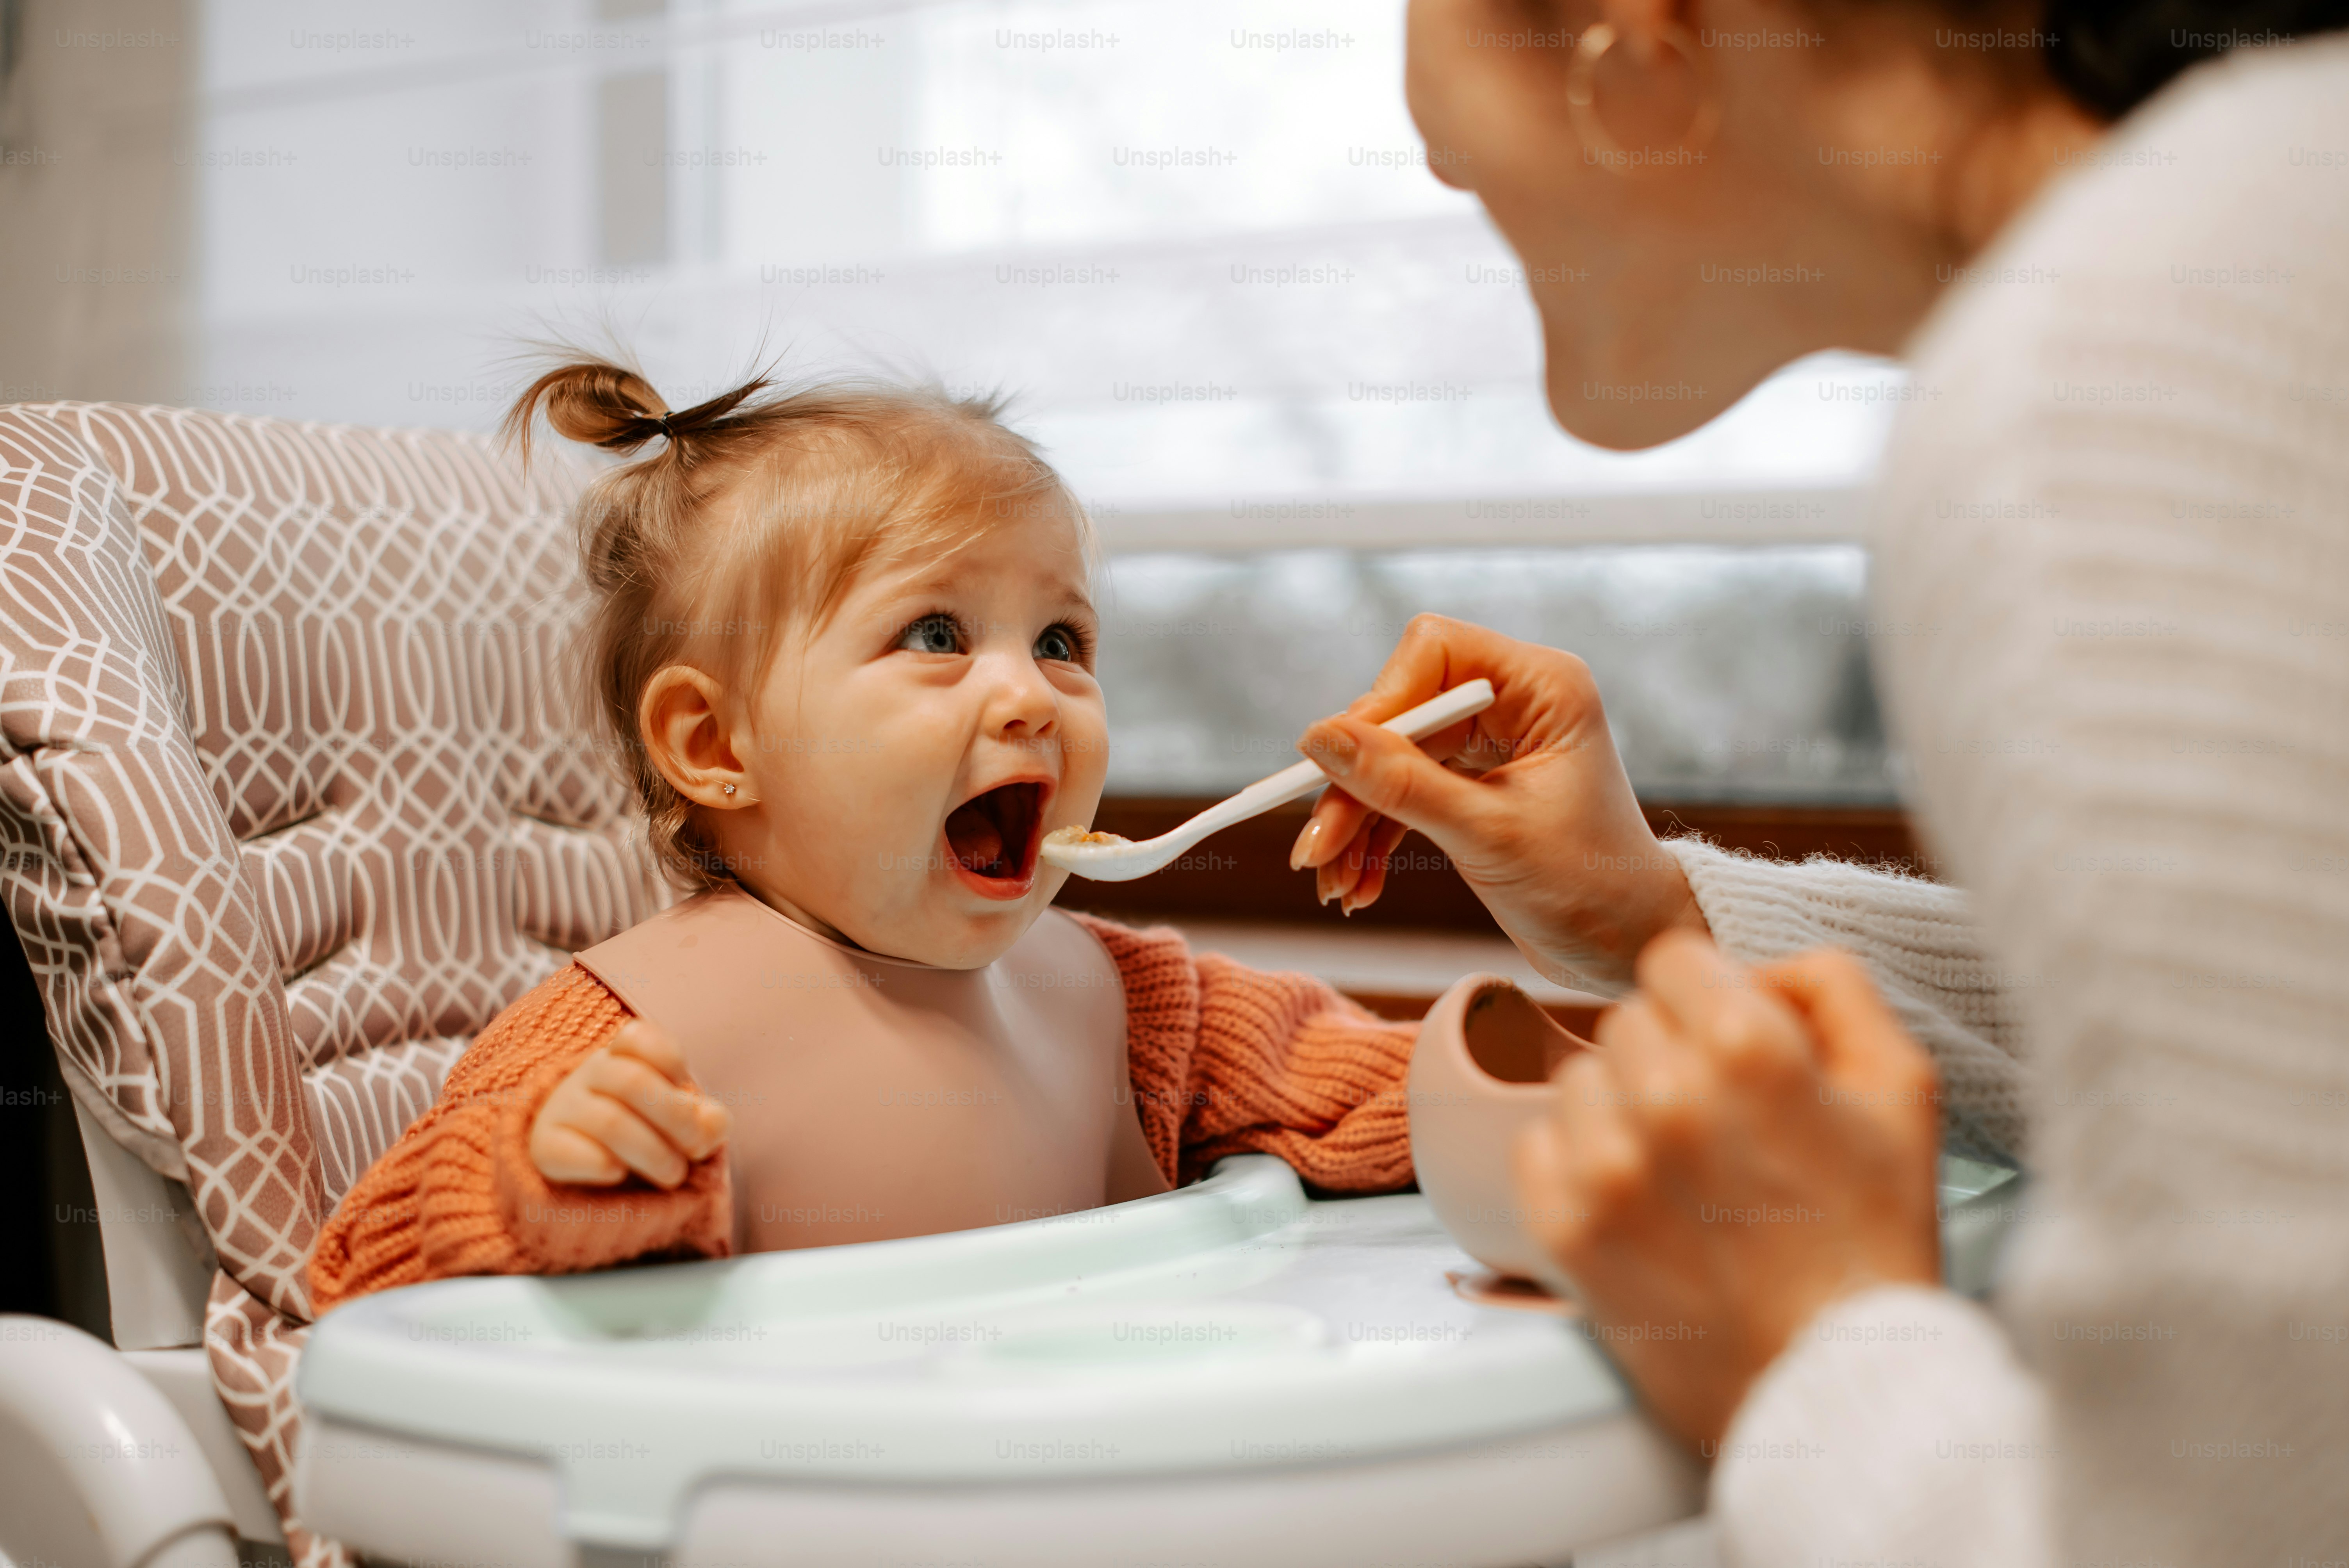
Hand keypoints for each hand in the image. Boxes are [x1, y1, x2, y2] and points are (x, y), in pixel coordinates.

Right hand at [528, 1019, 730, 1187]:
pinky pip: (568, 1153)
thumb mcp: (685, 1124)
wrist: (589, 1166)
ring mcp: (562, 1109)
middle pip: (633, 1083)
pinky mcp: (543, 1148)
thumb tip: (710, 1126)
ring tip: (672, 1175)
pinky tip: (618, 1173)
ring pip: (610, 1122)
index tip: (681, 1085)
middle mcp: (589, 1076)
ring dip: (653, 1153)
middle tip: (693, 1153)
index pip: (637, 1037)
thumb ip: (709, 1122)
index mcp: (622, 1056)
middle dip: (675, 1119)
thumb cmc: (648, 1134)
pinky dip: (602, 1165)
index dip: (670, 1061)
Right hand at [1292, 614, 1705, 992]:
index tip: (1333, 768)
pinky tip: (1357, 885)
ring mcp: (1492, 743)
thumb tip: (1318, 738)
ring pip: (1392, 758)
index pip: (1431, 653)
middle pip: (1401, 713)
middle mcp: (1516, 700)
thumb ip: (1402, 784)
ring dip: (1355, 821)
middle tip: (1314, 849)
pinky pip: (1404, 792)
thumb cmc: (1588, 887)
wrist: (1628, 946)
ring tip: (1332, 884)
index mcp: (1542, 686)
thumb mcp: (1488, 835)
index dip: (1377, 706)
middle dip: (1354, 785)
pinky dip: (1375, 837)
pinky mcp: (1474, 784)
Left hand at [1510, 932, 1942, 1450]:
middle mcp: (1665, 1096)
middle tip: (1720, 1122)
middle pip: (1629, 1019)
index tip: (1725, 1040)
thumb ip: (1832, 991)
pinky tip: (1639, 1201)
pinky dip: (1579, 1162)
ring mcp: (1605, 1165)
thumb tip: (1760, 967)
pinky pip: (1540, 1143)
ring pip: (1581, 1078)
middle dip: (1671, 1053)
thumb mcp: (1903, 1090)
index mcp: (1749, 1049)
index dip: (1705, 993)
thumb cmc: (1875, 1241)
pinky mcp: (1564, 1226)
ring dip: (1623, 1108)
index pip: (1673, 958)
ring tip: (1682, 1169)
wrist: (1832, 1386)